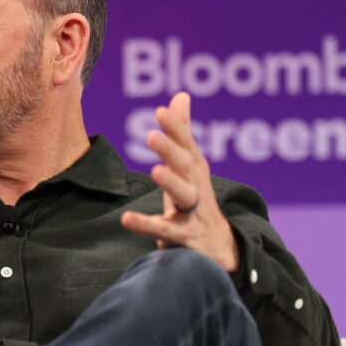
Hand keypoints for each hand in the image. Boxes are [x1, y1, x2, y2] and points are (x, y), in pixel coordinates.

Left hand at [121, 92, 238, 271]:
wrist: (219, 249)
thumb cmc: (197, 199)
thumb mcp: (190, 166)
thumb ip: (183, 132)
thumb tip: (181, 95)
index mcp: (194, 168)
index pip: (186, 144)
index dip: (175, 128)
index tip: (160, 110)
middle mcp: (196, 186)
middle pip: (185, 166)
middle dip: (171, 149)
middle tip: (151, 134)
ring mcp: (192, 212)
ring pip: (183, 195)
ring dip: (170, 182)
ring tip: (154, 170)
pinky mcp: (184, 236)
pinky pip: (164, 230)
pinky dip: (146, 225)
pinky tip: (126, 218)